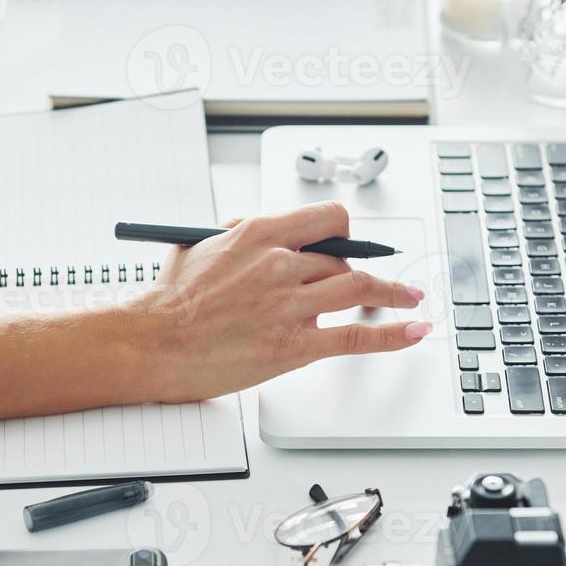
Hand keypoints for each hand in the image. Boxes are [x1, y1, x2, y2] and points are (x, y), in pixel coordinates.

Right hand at [125, 201, 430, 402]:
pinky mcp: (295, 345)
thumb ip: (237, 236)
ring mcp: (291, 305)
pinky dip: (392, 333)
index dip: (346, 232)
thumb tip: (257, 231)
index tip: (352, 242)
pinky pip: (357, 336)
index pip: (328, 219)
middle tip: (371, 282)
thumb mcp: (199, 246)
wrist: (152, 343)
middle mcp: (281, 263)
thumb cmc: (169, 301)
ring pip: (359, 288)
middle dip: (356, 272)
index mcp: (260, 234)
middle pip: (344, 259)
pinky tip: (413, 329)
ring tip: (411, 296)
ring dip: (393, 292)